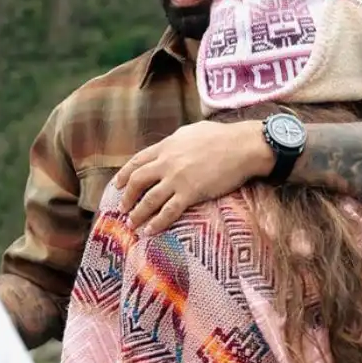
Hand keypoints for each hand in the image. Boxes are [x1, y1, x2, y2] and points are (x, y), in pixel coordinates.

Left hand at [112, 122, 274, 233]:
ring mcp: (177, 179)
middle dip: (127, 196)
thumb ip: (176, 141)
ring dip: (137, 214)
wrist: (243, 146)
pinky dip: (156, 223)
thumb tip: (170, 146)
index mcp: (166, 146)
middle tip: (122, 208)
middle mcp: (166, 162)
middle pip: (137, 181)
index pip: (137, 161)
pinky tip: (149, 231)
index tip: (118, 184)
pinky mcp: (190, 193)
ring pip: (148, 199)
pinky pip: (168, 212)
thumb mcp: (191, 131)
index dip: (124, 174)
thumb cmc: (223, 136)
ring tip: (131, 224)